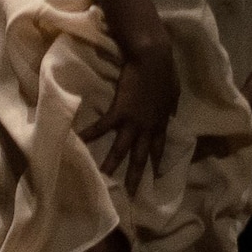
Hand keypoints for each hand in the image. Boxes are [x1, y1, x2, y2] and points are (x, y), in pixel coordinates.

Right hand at [86, 46, 175, 184]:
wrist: (154, 60)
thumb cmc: (164, 72)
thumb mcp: (173, 92)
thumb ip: (171, 105)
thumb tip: (172, 113)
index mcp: (161, 121)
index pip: (159, 147)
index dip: (157, 161)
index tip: (156, 175)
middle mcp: (149, 126)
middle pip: (141, 155)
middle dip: (136, 174)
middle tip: (131, 192)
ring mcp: (134, 120)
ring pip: (122, 148)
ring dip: (112, 162)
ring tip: (103, 176)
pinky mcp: (120, 111)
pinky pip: (103, 126)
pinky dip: (91, 133)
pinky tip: (78, 140)